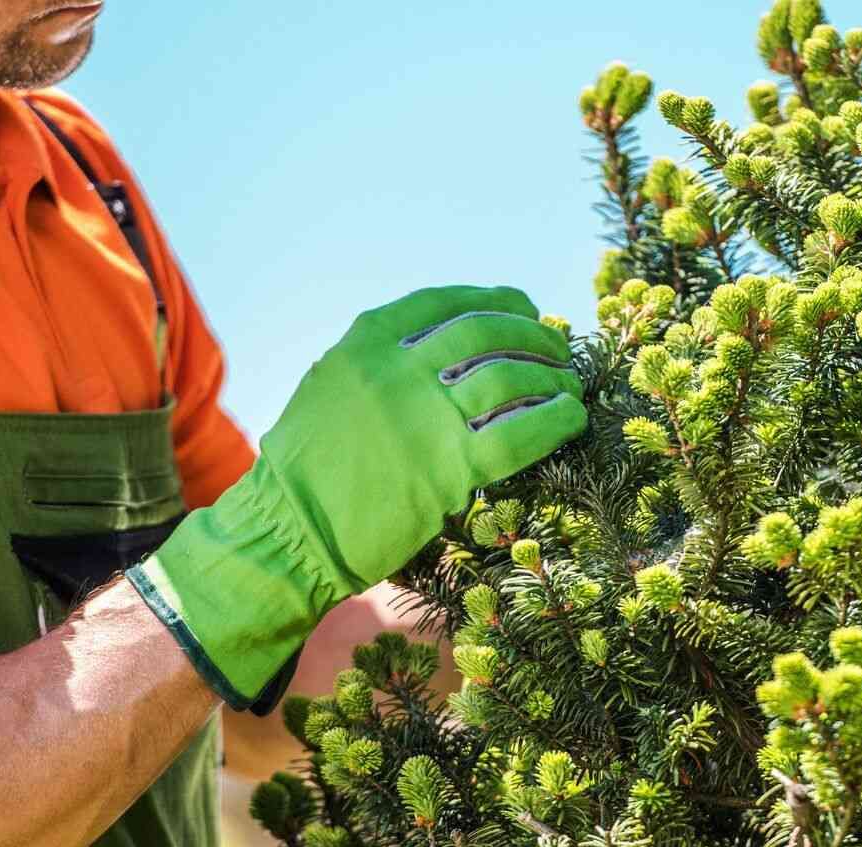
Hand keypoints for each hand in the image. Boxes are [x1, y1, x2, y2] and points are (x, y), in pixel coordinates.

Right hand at [129, 285, 586, 707]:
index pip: (446, 304)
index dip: (494, 300)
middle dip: (530, 334)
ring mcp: (425, 419)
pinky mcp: (450, 470)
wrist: (291, 531)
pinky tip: (571, 417)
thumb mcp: (331, 388)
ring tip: (568, 383)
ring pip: (510, 378)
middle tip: (556, 348)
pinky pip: (521, 433)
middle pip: (486, 332)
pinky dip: (555, 419)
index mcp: (367, 344)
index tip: (522, 306)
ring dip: (550, 376)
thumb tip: (447, 350)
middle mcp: (398, 370)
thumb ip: (381, 363)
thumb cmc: (307, 469)